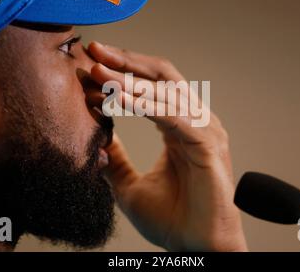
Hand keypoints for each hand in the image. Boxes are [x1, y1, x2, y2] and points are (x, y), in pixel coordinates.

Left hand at [87, 42, 247, 251]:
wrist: (196, 247)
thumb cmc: (172, 219)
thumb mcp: (129, 185)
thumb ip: (116, 158)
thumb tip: (96, 138)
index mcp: (178, 126)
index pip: (152, 86)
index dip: (123, 72)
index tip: (91, 65)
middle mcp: (194, 121)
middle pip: (162, 75)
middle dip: (127, 61)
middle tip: (95, 51)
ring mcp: (204, 129)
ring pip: (166, 92)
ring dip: (130, 82)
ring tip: (99, 75)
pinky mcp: (208, 144)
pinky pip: (174, 115)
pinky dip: (146, 105)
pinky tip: (118, 99)